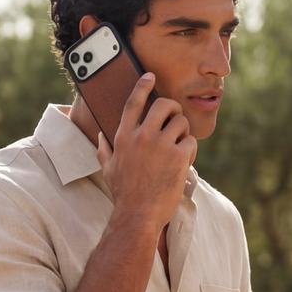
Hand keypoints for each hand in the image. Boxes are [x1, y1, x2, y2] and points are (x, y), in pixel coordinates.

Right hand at [96, 73, 195, 233]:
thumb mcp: (108, 170)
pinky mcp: (177, 157)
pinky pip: (190, 141)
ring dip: (183, 132)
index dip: (143, 85)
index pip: (134, 102)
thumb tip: (100, 137)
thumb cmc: (124, 195)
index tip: (150, 76)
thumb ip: (104, 150)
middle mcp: (141, 136)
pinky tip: (183, 162)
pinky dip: (189, 151)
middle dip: (173, 109)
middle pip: (164, 105)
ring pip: (180, 122)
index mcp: (123, 136)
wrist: (138, 216)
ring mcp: (160, 146)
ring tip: (179, 146)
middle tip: (175, 119)